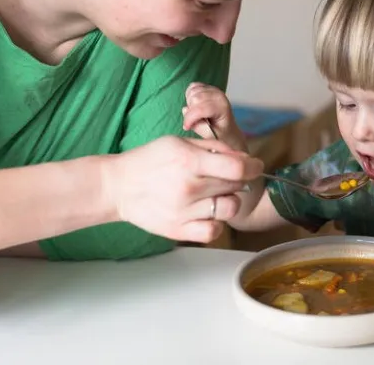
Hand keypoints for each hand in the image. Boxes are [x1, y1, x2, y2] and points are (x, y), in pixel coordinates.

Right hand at [102, 135, 262, 243]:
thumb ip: (213, 148)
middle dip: (236, 179)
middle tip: (223, 176)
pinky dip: (216, 223)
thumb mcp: (178, 142)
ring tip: (214, 194)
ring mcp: (183, 212)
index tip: (255, 166)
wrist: (118, 186)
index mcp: (188, 161)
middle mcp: (188, 188)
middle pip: (235, 186)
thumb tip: (244, 159)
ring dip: (228, 200)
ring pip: (229, 209)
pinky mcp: (178, 230)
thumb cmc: (149, 160)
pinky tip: (207, 213)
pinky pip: (214, 232)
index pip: (237, 169)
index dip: (253, 167)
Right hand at [182, 82, 246, 151]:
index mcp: (222, 108)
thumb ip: (197, 125)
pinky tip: (195, 105)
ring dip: (189, 104)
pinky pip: (192, 87)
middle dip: (190, 112)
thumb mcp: (210, 136)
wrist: (228, 129)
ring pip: (192, 92)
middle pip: (194, 98)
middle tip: (194, 121)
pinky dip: (190, 96)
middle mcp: (219, 95)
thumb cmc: (221, 134)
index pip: (200, 109)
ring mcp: (214, 90)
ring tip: (195, 114)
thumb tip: (185, 110)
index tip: (186, 127)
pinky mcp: (208, 87)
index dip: (189, 118)